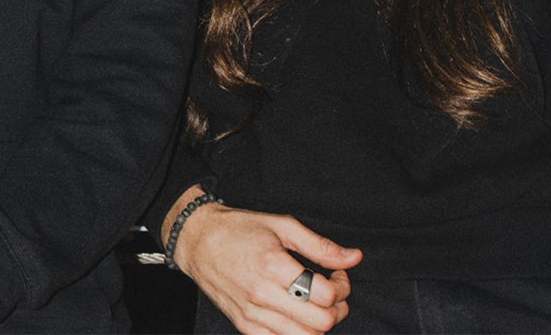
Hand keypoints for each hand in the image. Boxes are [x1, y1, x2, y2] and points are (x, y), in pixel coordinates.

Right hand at [170, 197, 358, 334]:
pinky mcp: (245, 326)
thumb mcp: (281, 226)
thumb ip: (320, 245)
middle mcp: (262, 294)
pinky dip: (298, 333)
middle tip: (333, 291)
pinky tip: (297, 314)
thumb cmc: (238, 230)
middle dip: (338, 308)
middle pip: (321, 321)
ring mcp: (252, 314)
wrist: (196, 242)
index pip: (325, 294)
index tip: (337, 273)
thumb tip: (354, 257)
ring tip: (316, 304)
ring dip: (321, 323)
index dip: (342, 286)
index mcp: (272, 265)